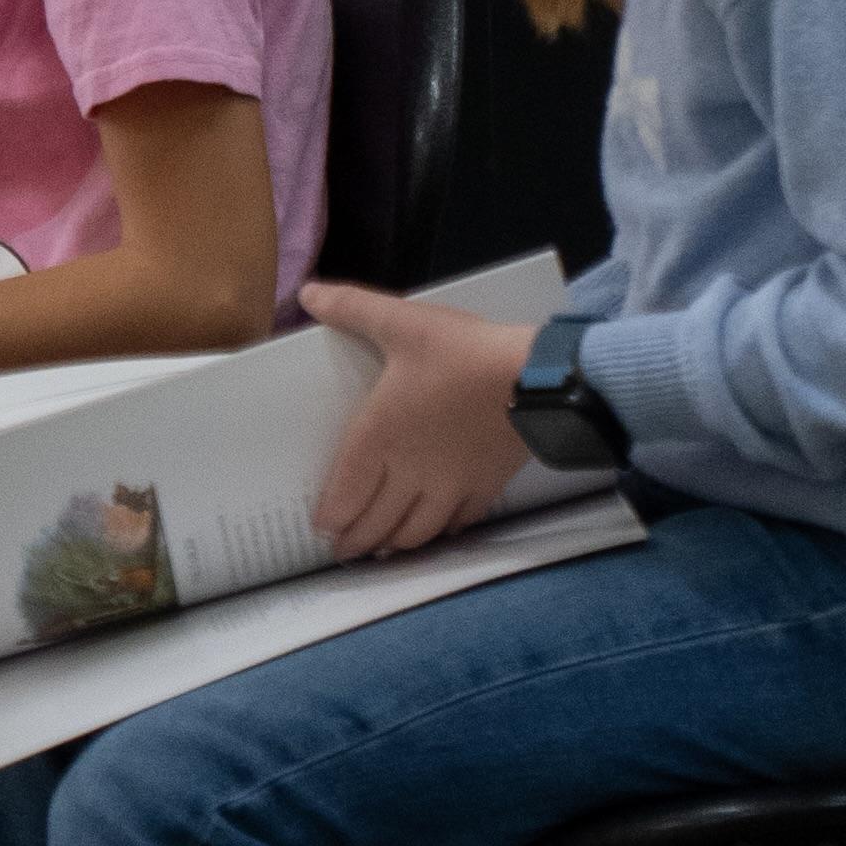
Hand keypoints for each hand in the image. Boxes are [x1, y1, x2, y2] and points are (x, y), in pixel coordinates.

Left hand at [307, 282, 532, 555]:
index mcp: (379, 439)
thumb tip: (308, 292)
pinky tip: (438, 532)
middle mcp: (410, 472)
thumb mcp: (403, 322)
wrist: (537, 378)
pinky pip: (459, 521)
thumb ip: (352, 308)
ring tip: (380, 552)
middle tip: (342, 553)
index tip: (322, 528)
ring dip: (394, 545)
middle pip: (377, 521)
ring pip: (417, 530)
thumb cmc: (463, 353)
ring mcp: (450, 485)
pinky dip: (442, 532)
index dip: (332, 517)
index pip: (345, 494)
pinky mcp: (487, 486)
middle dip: (356, 541)